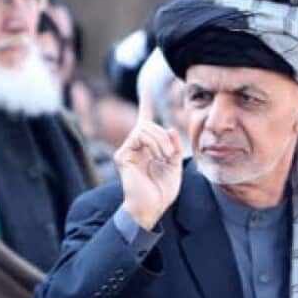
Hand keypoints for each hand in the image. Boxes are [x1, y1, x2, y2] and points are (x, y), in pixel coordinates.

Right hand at [115, 91, 181, 229]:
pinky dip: (153, 143)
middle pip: (149, 125)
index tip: (145, 90)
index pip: (144, 122)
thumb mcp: (175, 165)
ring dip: (160, 140)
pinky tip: (157, 156)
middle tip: (170, 154)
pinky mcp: (122, 156)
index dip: (145, 105)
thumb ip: (174, 147)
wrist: (151, 208)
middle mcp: (134, 148)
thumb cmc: (162, 191)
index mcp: (146, 149)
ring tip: (165, 156)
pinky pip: (139, 136)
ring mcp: (127, 151)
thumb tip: (169, 128)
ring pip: (144, 128)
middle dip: (164, 136)